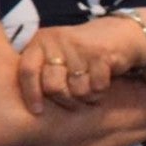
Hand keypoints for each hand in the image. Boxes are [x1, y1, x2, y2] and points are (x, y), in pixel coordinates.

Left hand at [17, 19, 144, 114]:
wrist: (120, 35)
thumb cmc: (81, 53)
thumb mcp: (56, 54)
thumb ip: (40, 71)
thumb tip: (25, 105)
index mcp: (40, 41)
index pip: (27, 70)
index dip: (31, 93)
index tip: (37, 111)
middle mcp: (56, 40)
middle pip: (53, 87)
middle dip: (65, 100)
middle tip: (74, 100)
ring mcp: (78, 47)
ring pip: (76, 91)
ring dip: (86, 97)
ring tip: (90, 87)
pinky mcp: (100, 53)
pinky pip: (96, 87)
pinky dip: (101, 91)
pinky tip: (103, 82)